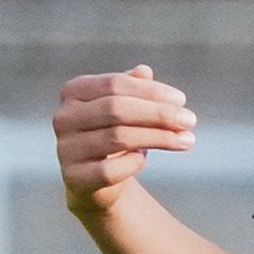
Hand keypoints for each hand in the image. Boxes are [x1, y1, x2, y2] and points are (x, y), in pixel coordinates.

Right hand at [51, 64, 196, 216]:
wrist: (96, 181)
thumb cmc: (113, 134)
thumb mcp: (124, 107)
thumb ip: (132, 87)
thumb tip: (145, 71)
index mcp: (73, 92)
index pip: (115, 84)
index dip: (151, 91)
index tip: (181, 100)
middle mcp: (64, 118)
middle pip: (116, 109)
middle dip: (158, 114)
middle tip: (190, 120)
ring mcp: (66, 149)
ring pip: (117, 138)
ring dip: (158, 138)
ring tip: (187, 140)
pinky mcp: (75, 178)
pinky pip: (110, 170)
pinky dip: (134, 163)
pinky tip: (144, 159)